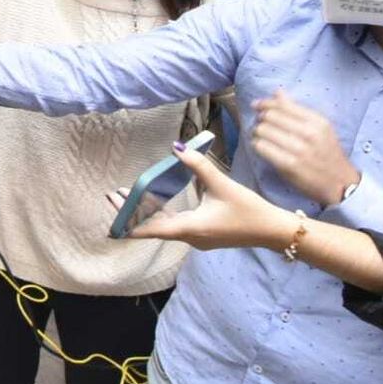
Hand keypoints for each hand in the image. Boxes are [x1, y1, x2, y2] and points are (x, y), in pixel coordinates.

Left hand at [125, 145, 296, 250]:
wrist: (272, 231)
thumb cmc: (249, 210)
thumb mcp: (222, 184)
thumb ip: (198, 165)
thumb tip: (177, 146)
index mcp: (190, 228)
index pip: (151, 229)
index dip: (129, 224)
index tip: (110, 222)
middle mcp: (190, 236)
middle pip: (153, 225)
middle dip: (132, 211)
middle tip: (113, 195)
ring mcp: (196, 237)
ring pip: (163, 225)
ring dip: (146, 211)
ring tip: (127, 195)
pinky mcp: (203, 233)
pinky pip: (175, 224)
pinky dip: (161, 213)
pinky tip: (154, 201)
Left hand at [250, 90, 360, 206]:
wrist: (340, 183)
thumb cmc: (327, 153)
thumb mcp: (320, 128)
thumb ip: (297, 109)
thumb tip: (278, 92)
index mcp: (318, 122)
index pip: (282, 105)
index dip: (265, 103)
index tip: (257, 105)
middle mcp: (309, 134)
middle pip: (269, 116)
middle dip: (260, 118)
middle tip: (259, 123)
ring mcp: (299, 150)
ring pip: (262, 130)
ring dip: (256, 132)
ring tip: (259, 136)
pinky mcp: (289, 165)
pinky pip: (261, 147)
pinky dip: (257, 145)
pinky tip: (261, 147)